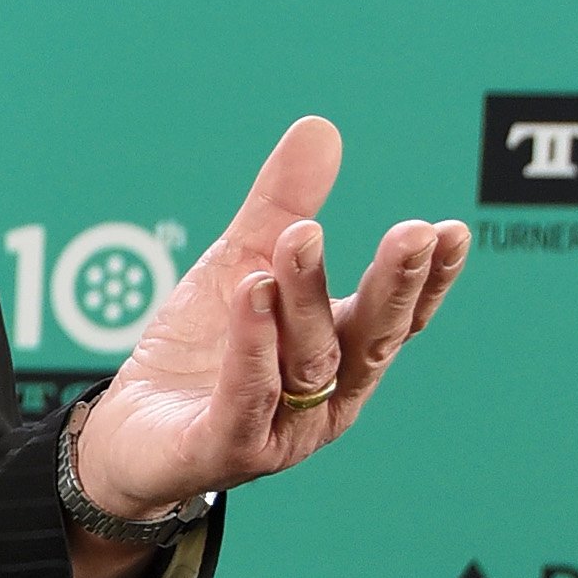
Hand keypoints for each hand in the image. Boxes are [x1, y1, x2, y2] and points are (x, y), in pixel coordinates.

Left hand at [72, 115, 467, 519]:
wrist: (130, 434)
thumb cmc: (199, 352)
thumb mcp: (239, 264)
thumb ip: (280, 206)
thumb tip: (320, 128)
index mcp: (340, 353)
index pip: (396, 317)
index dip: (426, 279)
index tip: (447, 231)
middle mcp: (324, 397)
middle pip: (368, 339)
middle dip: (394, 286)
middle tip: (411, 234)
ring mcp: (280, 428)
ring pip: (307, 360)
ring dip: (306, 298)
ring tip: (299, 239)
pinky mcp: (227, 448)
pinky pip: (246, 397)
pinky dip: (252, 347)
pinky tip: (250, 295)